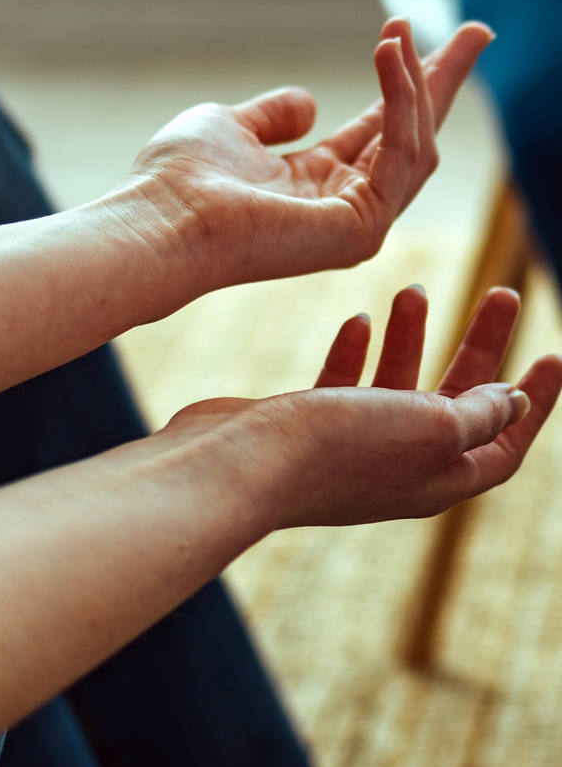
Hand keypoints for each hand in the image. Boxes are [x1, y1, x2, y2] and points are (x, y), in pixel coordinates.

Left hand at [128, 19, 491, 306]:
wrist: (160, 220)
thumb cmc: (178, 180)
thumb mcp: (230, 127)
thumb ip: (273, 116)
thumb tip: (310, 101)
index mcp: (316, 188)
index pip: (380, 132)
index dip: (406, 83)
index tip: (415, 32)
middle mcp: (345, 209)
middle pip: (414, 137)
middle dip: (443, 82)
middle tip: (477, 31)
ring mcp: (359, 227)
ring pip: (416, 145)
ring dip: (417, 82)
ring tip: (398, 29)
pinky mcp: (362, 230)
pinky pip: (401, 153)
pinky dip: (401, 101)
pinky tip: (389, 56)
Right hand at [156, 285, 561, 528]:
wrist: (236, 466)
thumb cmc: (336, 449)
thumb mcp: (431, 426)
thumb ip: (476, 412)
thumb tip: (511, 402)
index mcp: (438, 477)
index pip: (505, 442)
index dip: (535, 403)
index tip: (553, 354)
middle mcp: (399, 467)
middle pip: (460, 404)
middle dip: (482, 347)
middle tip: (501, 293)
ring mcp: (350, 449)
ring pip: (400, 386)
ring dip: (415, 336)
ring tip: (416, 288)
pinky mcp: (306, 429)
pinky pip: (345, 385)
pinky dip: (358, 351)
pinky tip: (360, 320)